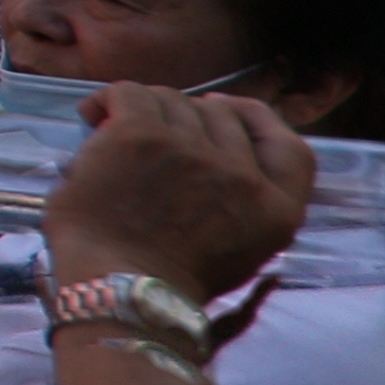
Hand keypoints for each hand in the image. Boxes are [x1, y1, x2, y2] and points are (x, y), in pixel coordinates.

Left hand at [42, 80, 320, 299]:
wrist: (118, 291)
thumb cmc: (163, 283)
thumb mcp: (237, 253)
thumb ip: (241, 204)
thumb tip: (211, 154)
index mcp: (277, 210)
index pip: (290, 146)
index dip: (255, 118)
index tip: (224, 107)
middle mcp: (243, 176)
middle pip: (220, 116)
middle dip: (185, 118)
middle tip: (152, 133)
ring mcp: (193, 151)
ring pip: (173, 101)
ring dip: (146, 111)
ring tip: (116, 131)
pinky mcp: (143, 135)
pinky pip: (130, 93)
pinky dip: (109, 99)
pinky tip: (94, 116)